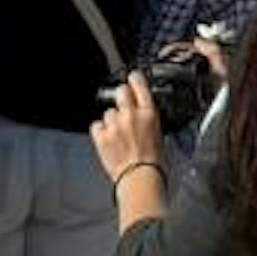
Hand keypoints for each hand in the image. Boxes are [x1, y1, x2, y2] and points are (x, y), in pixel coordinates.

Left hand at [92, 75, 167, 189]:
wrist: (140, 177)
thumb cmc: (154, 161)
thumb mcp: (160, 132)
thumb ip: (148, 117)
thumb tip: (141, 110)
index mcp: (149, 112)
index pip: (139, 84)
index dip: (134, 79)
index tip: (132, 77)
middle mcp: (130, 115)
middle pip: (120, 91)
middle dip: (121, 96)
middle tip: (123, 106)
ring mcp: (114, 125)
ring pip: (108, 112)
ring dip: (111, 120)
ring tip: (118, 133)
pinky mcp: (101, 137)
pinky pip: (97, 125)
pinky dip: (101, 131)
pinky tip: (108, 138)